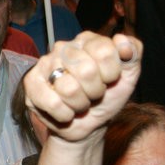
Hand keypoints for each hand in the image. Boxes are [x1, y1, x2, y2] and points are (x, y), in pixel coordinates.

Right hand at [22, 32, 141, 141]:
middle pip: (86, 70)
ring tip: (79, 102)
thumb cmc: (107, 96)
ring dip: (80, 104)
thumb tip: (121, 40)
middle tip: (93, 94)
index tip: (109, 80)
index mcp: (87, 40)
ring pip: (68, 88)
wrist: (89, 124)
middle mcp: (63, 47)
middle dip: (95, 91)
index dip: (111, 73)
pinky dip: (65, 114)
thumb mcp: (128, 76)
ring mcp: (45, 64)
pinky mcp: (31, 83)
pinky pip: (52, 102)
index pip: (104, 51)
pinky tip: (65, 111)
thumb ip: (133, 53)